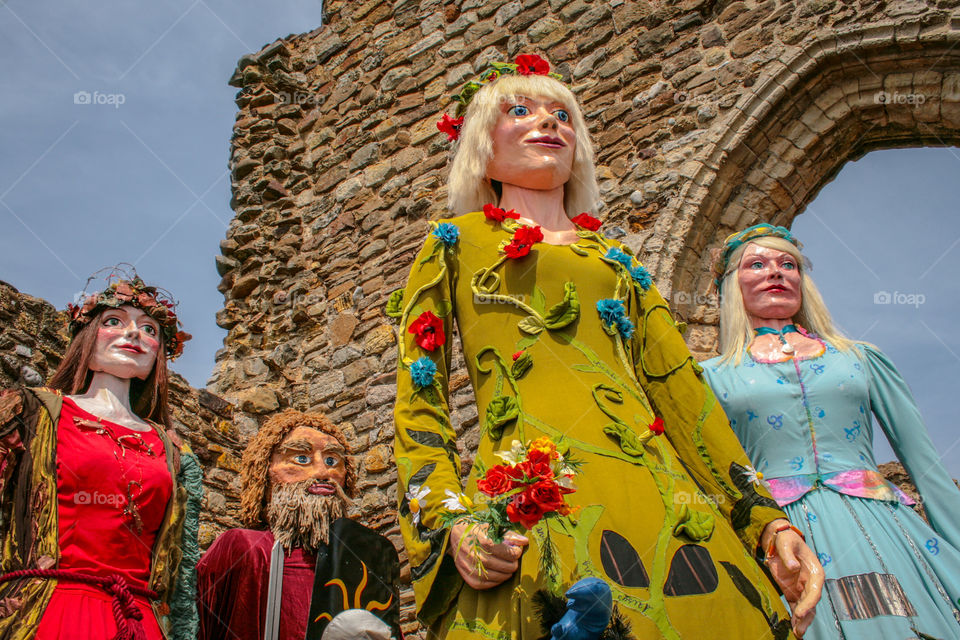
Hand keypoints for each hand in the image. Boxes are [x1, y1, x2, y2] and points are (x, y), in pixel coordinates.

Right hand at [447, 521, 527, 589]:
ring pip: (495, 577)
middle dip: (512, 563)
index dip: (514, 551)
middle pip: (500, 565)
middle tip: (514, 558)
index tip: (517, 549)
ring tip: (508, 566)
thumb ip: (508, 534)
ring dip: (506, 573)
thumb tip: (524, 542)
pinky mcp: (467, 577)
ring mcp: (469, 568)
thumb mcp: (491, 526)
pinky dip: (496, 581)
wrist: (454, 536)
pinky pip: (485, 584)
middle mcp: (473, 555)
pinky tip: (499, 573)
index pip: (503, 550)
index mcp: (479, 539)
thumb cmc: (476, 529)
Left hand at [761, 519, 823, 637]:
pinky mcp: (792, 591)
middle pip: (811, 603)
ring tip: (797, 633)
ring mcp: (802, 589)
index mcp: (815, 572)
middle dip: (806, 617)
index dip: (809, 603)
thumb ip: (788, 555)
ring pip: (805, 608)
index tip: (800, 613)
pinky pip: (796, 606)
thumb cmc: (786, 539)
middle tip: (799, 629)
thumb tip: (793, 567)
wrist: (779, 539)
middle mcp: (811, 583)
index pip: (815, 591)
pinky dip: (795, 617)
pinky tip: (793, 627)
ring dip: (802, 621)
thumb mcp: (786, 543)